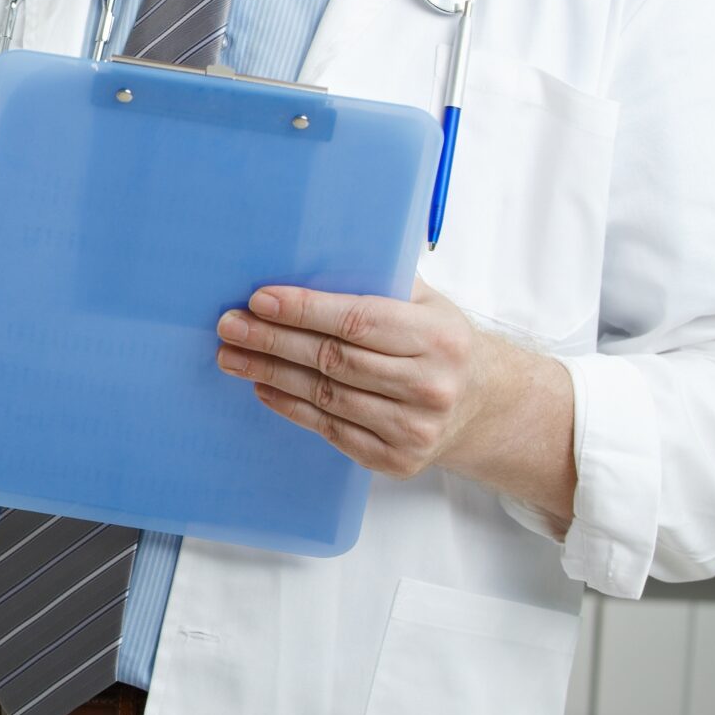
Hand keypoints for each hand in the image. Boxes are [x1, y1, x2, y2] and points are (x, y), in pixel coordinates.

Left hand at [213, 278, 498, 479]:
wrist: (484, 405)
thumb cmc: (439, 341)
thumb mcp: (426, 302)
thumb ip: (379, 280)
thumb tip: (309, 255)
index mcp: (437, 337)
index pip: (358, 321)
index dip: (304, 310)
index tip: (260, 299)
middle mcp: (430, 385)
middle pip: (333, 360)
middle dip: (273, 340)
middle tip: (230, 325)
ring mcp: (415, 428)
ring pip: (326, 396)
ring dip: (271, 374)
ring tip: (233, 355)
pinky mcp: (398, 460)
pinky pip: (331, 430)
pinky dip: (291, 408)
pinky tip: (263, 388)